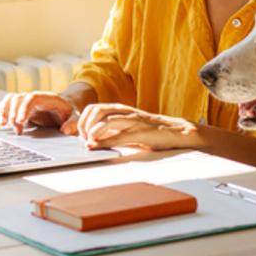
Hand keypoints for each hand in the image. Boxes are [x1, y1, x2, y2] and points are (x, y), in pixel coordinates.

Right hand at [0, 92, 78, 134]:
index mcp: (47, 97)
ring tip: (0, 124)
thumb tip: (65, 130)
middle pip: (19, 99)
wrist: (65, 107)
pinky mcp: (20, 107)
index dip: (24, 108)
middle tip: (10, 126)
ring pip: (10, 100)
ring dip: (3, 111)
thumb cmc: (69, 112)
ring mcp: (26, 101)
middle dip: (12, 112)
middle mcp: (34, 97)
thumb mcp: (75, 116)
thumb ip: (72, 123)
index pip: (32, 98)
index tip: (20, 120)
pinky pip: (7, 105)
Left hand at [76, 103, 201, 150]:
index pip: (93, 108)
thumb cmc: (151, 131)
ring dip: (92, 132)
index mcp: (120, 110)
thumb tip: (92, 139)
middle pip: (95, 110)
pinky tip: (97, 147)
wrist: (176, 131)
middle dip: (84, 124)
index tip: (79, 134)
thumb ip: (111, 131)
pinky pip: (118, 136)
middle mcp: (125, 112)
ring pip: (105, 120)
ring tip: (89, 142)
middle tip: (83, 138)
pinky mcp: (140, 132)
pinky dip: (104, 142)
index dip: (82, 120)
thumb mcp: (128, 128)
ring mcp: (133, 121)